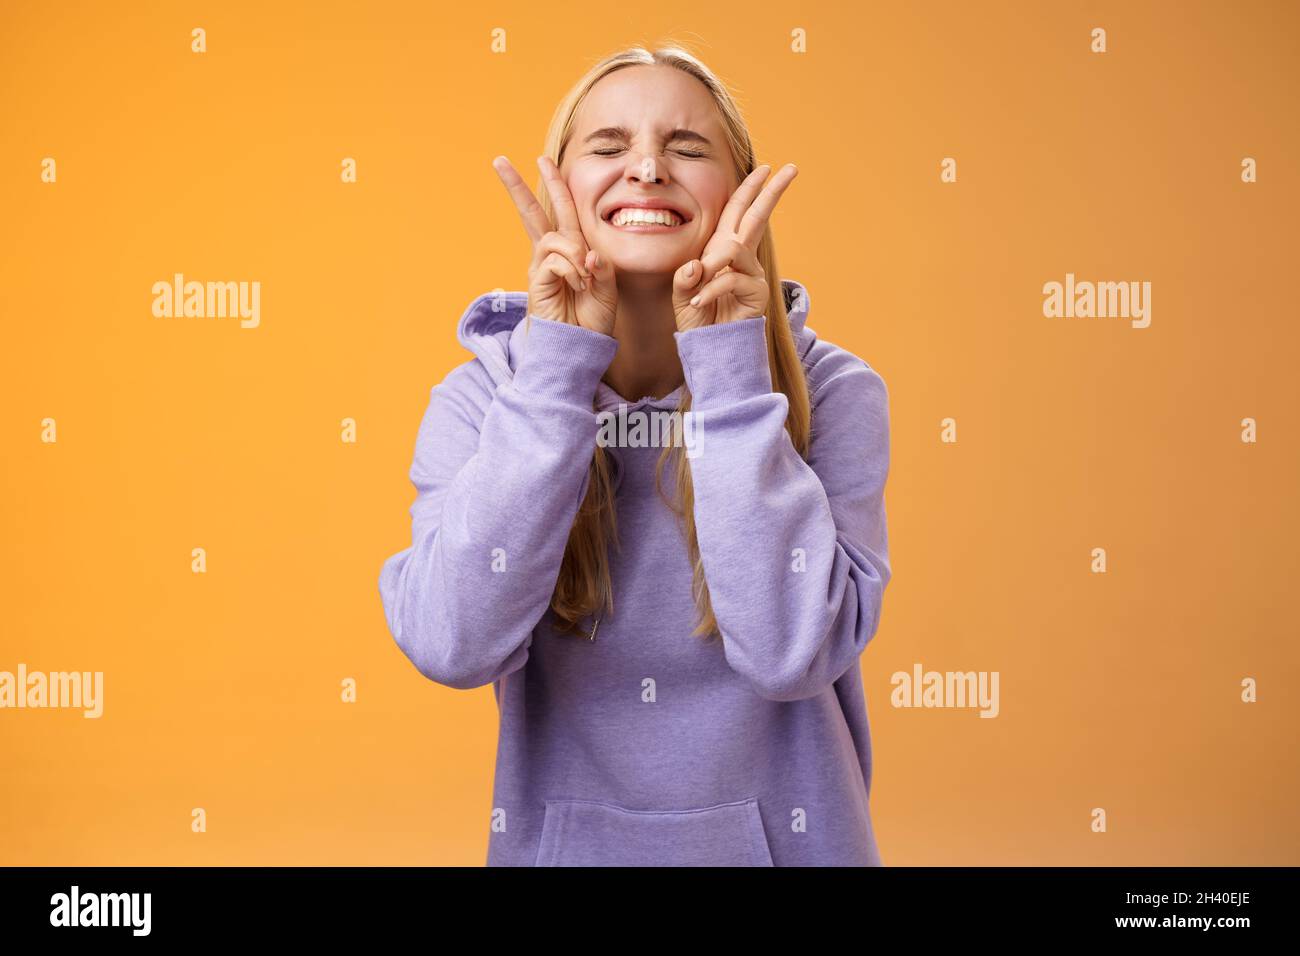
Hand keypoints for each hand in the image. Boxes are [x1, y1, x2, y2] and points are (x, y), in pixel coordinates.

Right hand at [492, 154, 617, 335]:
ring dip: (574, 252)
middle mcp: (551, 255)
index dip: (554, 185)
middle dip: (518, 185)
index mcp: (570, 250)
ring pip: (553, 237)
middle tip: (499, 160)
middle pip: (534, 212)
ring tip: (585, 278)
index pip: (561, 211)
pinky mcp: (537, 281)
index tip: (542, 161)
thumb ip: (602, 267)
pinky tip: (578, 285)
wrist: (580, 348)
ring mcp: (541, 267)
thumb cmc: (592, 320)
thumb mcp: (608, 288)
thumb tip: (588, 254)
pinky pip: (554, 260)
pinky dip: (571, 269)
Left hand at [671, 163, 797, 330]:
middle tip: (792, 168)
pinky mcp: (756, 291)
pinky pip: (730, 279)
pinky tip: (698, 302)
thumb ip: (685, 278)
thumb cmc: (698, 317)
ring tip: (696, 285)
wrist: (709, 345)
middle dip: (772, 191)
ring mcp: (751, 272)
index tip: (765, 168)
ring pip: (735, 248)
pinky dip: (710, 290)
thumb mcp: (682, 292)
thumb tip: (697, 265)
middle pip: (758, 216)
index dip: (750, 189)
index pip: (738, 212)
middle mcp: (741, 256)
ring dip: (713, 263)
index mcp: (723, 248)